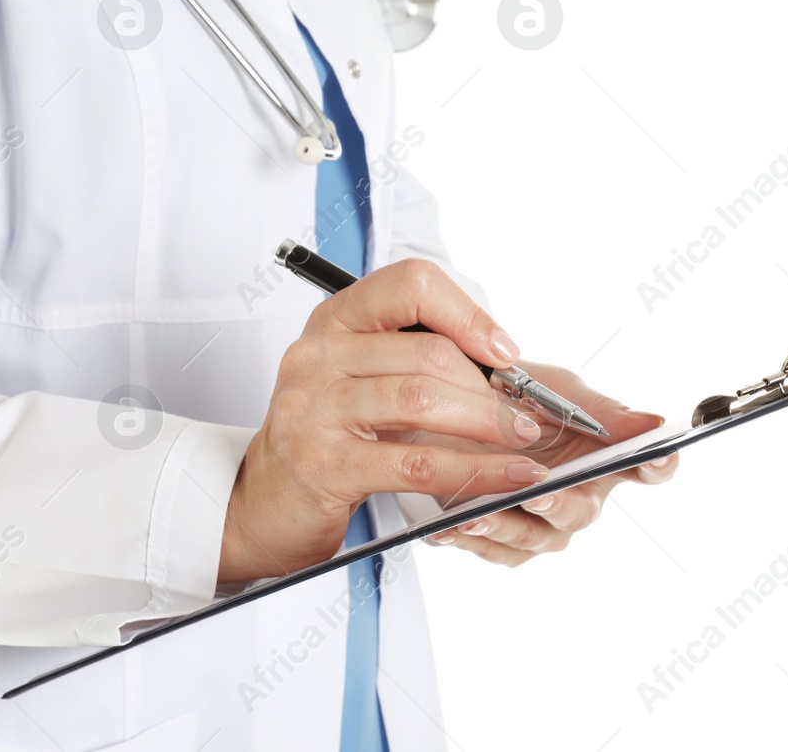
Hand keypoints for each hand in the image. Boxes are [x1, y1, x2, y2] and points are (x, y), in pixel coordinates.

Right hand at [218, 259, 550, 582]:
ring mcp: (315, 408)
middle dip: (490, 386)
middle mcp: (318, 355)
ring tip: (524, 439)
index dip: (466, 313)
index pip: (410, 286)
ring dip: (489, 423)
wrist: (262, 502)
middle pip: (427, 351)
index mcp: (333, 322)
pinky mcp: (325, 463)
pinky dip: (476, 470)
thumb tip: (498, 360)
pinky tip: (508, 476)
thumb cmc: (321, 437)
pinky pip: (417, 463)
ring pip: (424, 401)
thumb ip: (410, 357)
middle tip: (525, 412)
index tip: (502, 351)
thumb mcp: (356, 378)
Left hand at [425, 362, 678, 566]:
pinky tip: (450, 527)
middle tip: (538, 493)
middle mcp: (578, 495)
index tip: (657, 457)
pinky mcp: (501, 536)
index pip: (648, 467)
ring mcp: (541, 521)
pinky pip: (494, 550)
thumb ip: (601, 411)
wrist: (455, 401)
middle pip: (581, 512)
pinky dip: (472, 538)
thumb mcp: (558, 390)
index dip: (657, 465)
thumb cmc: (518, 394)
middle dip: (558, 504)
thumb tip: (653, 423)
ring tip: (478, 513)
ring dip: (506, 526)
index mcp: (603, 458)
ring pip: (535, 537)